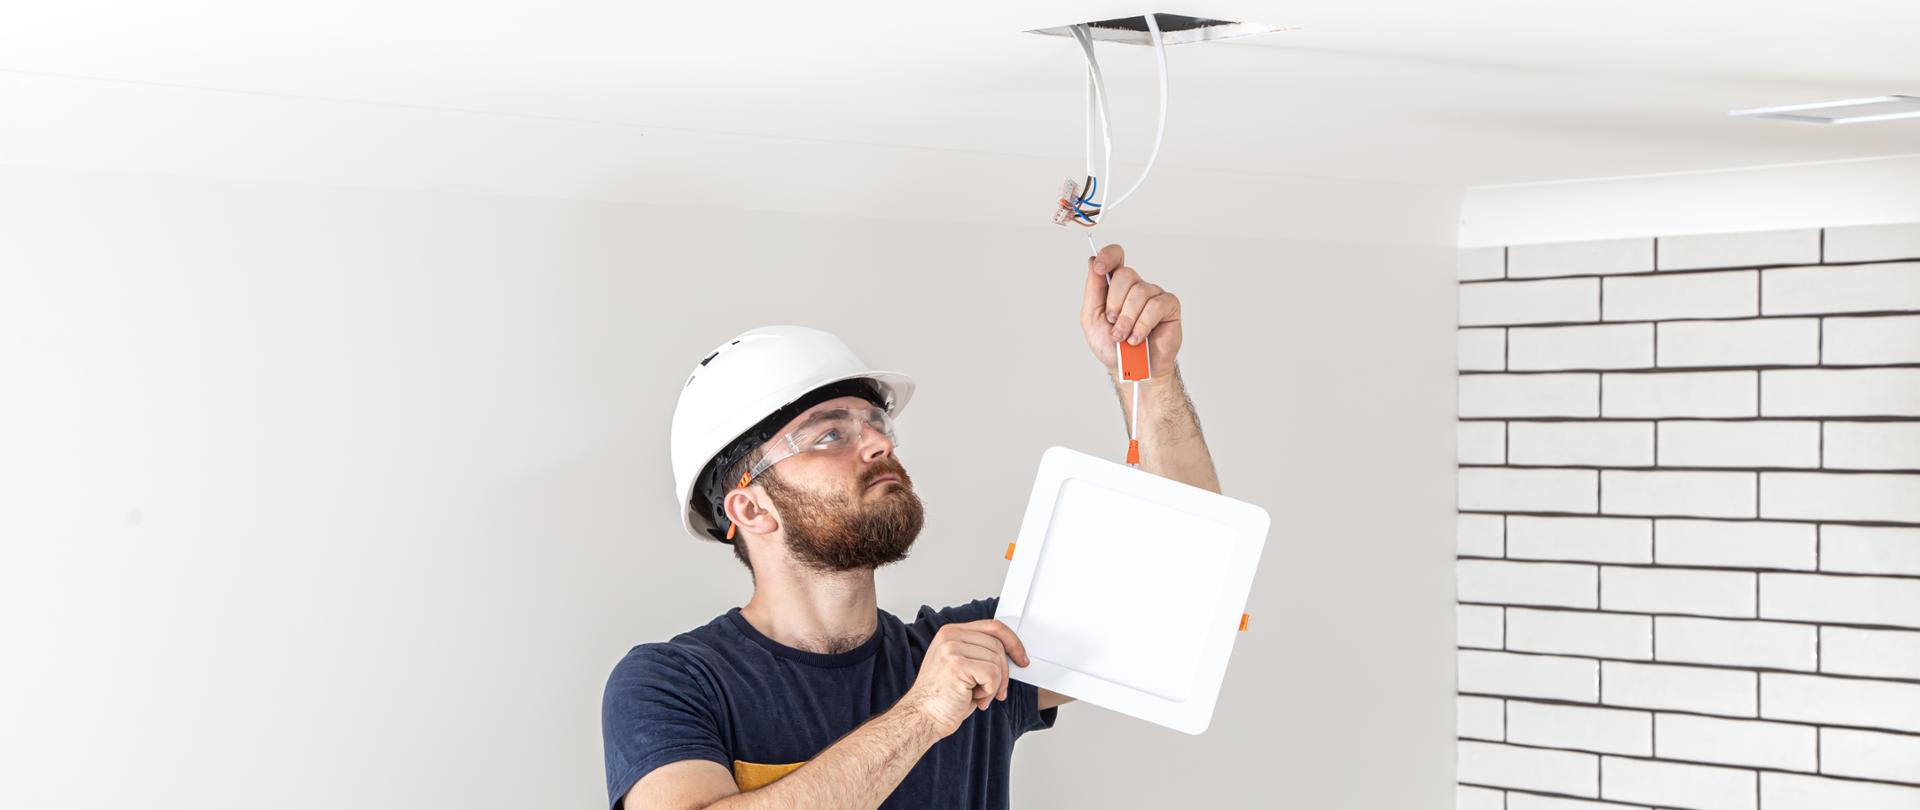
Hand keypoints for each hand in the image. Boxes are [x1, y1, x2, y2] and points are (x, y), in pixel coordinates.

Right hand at [897, 619, 1030, 736]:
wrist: (921, 718)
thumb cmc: (943, 698)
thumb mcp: (961, 667)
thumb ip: (979, 653)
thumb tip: (1012, 654)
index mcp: (950, 632)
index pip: (992, 627)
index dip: (1012, 642)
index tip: (1021, 658)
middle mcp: (949, 636)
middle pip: (998, 644)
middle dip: (1004, 672)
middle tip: (997, 692)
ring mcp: (951, 649)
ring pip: (997, 660)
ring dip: (995, 685)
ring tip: (978, 696)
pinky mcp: (956, 665)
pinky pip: (992, 674)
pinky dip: (990, 692)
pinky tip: (975, 699)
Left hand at [1081, 244, 1181, 377]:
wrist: (1131, 370)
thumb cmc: (1112, 346)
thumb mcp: (1092, 318)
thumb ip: (1092, 289)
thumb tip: (1092, 261)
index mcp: (1116, 286)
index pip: (1115, 257)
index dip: (1108, 256)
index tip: (1099, 267)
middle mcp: (1136, 287)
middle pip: (1125, 275)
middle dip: (1114, 303)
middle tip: (1112, 323)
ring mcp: (1154, 295)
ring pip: (1140, 292)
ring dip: (1127, 320)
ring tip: (1125, 337)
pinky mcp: (1169, 306)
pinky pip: (1155, 306)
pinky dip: (1142, 325)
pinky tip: (1138, 338)